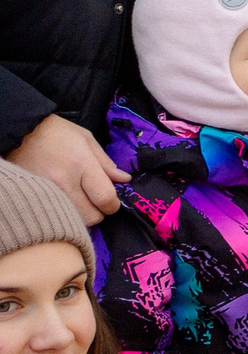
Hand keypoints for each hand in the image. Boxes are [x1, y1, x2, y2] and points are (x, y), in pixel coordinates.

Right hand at [10, 115, 124, 221]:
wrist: (18, 134)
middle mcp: (63, 181)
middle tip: (95, 201)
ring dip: (82, 215)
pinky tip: (65, 202)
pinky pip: (55, 216)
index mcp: (81, 164)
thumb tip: (124, 180)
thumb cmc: (55, 133)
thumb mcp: (86, 140)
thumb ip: (106, 163)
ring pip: (73, 220)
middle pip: (91, 216)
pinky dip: (64, 214)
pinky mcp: (33, 198)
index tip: (113, 201)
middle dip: (99, 212)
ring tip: (79, 200)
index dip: (113, 205)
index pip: (105, 198)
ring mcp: (45, 192)